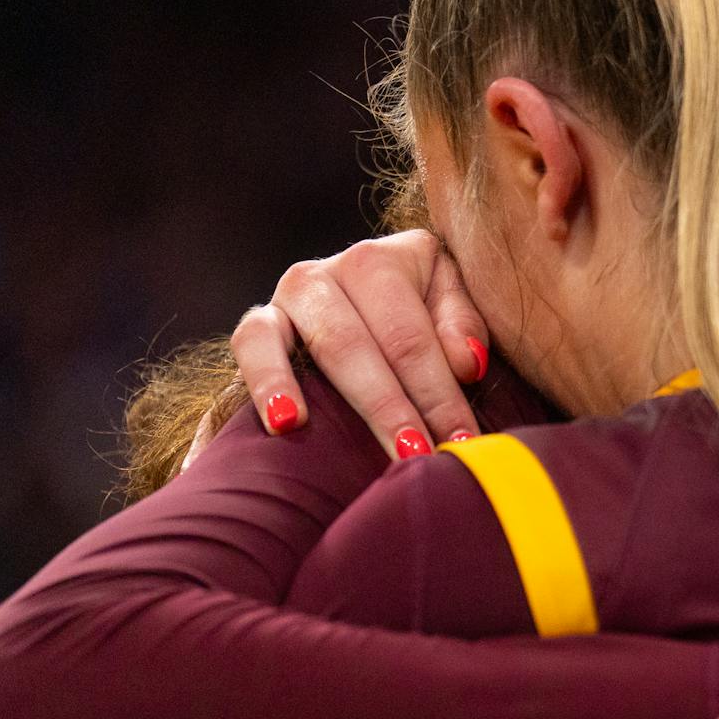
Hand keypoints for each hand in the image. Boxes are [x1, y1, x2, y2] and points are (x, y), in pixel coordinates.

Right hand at [229, 231, 488, 455]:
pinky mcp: (257, 321)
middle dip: (400, 408)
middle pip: (369, 345)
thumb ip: (462, 323)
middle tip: (423, 457)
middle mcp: (332, 270)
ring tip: (382, 446)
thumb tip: (466, 364)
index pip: (413, 336)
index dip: (440, 393)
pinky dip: (268, 382)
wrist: (357, 305)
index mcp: (383, 261)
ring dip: (358, 402)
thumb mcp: (446, 300)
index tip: (462, 442)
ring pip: (327, 346)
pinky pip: (253, 344)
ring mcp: (290, 293)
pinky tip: (287, 424)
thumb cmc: (412, 310)